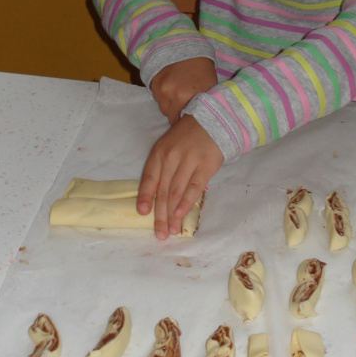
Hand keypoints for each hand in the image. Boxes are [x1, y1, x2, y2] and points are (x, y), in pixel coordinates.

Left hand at [137, 114, 223, 239]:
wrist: (213, 123)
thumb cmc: (187, 138)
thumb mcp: (169, 147)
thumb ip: (162, 169)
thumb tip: (155, 198)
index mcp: (160, 153)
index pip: (149, 177)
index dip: (144, 195)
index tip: (142, 213)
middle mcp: (172, 157)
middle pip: (163, 190)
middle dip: (160, 214)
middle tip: (160, 234)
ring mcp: (189, 161)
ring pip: (177, 192)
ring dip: (172, 214)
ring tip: (171, 230)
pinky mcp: (205, 166)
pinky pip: (194, 187)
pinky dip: (187, 202)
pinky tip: (181, 214)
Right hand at [150, 57, 216, 124]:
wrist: (190, 50)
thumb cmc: (203, 72)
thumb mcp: (207, 92)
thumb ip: (198, 108)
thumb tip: (191, 121)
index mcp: (184, 98)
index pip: (178, 121)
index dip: (182, 120)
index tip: (187, 116)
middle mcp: (169, 95)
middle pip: (168, 114)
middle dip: (176, 111)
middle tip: (184, 102)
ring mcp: (160, 88)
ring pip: (162, 106)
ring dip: (168, 103)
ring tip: (178, 93)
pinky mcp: (154, 82)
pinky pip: (157, 96)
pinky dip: (163, 94)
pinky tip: (172, 86)